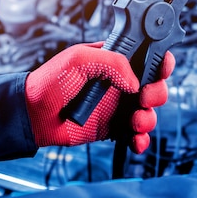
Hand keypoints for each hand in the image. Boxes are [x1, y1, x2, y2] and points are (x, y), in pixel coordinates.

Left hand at [25, 42, 174, 152]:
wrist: (34, 115)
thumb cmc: (51, 81)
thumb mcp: (79, 58)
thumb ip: (111, 62)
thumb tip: (135, 82)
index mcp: (116, 62)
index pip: (147, 57)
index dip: (161, 62)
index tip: (162, 68)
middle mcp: (121, 84)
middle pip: (155, 87)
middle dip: (157, 93)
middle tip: (143, 98)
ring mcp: (118, 107)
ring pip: (149, 112)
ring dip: (149, 118)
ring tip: (135, 121)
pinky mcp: (113, 129)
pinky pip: (136, 136)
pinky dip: (141, 140)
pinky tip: (135, 140)